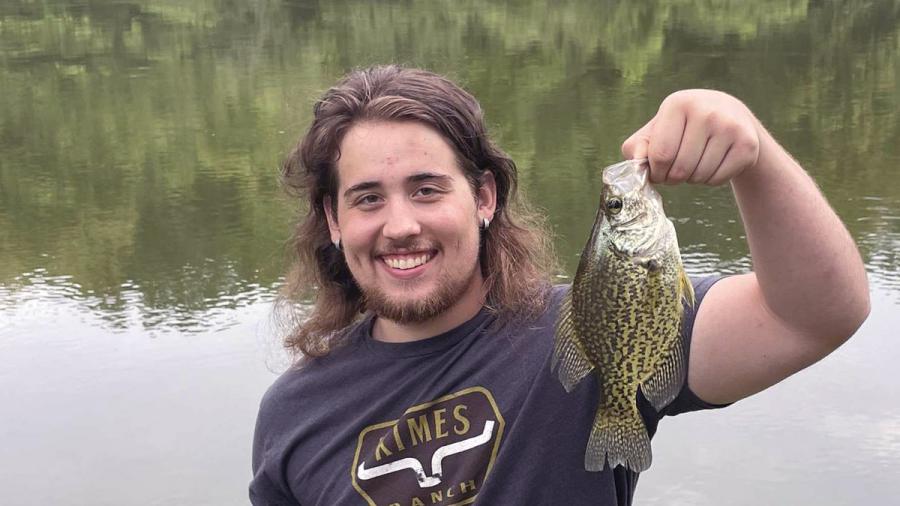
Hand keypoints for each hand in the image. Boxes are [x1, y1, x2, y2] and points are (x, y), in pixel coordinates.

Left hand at [621, 90, 761, 185]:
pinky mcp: (747, 144)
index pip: (661, 155)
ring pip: (699, 176)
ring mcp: (730, 127)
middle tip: (676, 170)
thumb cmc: (682, 127)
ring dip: (692, 179)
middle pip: (680, 169)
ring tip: (695, 163)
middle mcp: (707, 111)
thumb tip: (638, 164)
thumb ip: (637, 147)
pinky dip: (710, 180)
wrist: (729, 114)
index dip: (657, 172)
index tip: (659, 171)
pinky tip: (712, 163)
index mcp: (678, 104)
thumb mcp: (656, 130)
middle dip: (674, 178)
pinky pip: (718, 179)